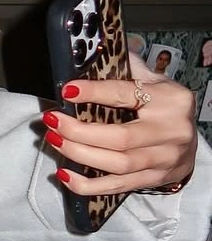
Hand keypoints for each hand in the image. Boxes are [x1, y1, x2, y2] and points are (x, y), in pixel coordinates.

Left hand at [43, 52, 196, 195]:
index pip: (127, 94)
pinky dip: (87, 184)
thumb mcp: (153, 82)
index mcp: (170, 99)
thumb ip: (126, 69)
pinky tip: (65, 175)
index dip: (95, 92)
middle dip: (79, 131)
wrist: (187, 141)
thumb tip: (91, 54)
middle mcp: (171, 130)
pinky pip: (116, 186)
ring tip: (55, 140)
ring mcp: (164, 158)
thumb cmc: (164, 107)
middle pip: (120, 137)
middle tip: (52, 121)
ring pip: (117, 163)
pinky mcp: (154, 179)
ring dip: (79, 154)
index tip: (67, 91)